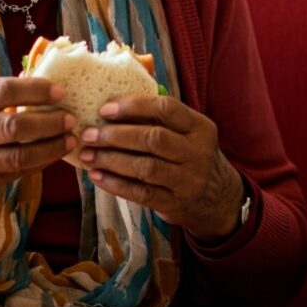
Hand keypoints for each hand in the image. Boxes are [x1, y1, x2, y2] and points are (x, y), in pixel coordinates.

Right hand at [0, 78, 75, 217]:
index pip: (0, 91)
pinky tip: (49, 156)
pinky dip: (34, 165)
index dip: (34, 90)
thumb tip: (32, 85)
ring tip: (69, 140)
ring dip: (49, 148)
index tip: (59, 90)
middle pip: (13, 126)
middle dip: (49, 122)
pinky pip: (8, 174)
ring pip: (16, 155)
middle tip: (70, 118)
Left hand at [78, 92, 243, 242]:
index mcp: (200, 127)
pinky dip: (116, 184)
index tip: (105, 109)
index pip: (167, 109)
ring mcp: (187, 180)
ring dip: (111, 160)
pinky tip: (97, 176)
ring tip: (87, 155)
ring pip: (145, 167)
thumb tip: (115, 103)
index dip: (134, 107)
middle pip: (153, 139)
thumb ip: (163, 118)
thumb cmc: (192, 156)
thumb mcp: (190, 133)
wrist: (218, 199)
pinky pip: (141, 193)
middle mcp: (197, 152)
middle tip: (88, 134)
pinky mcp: (174, 203)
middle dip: (116, 135)